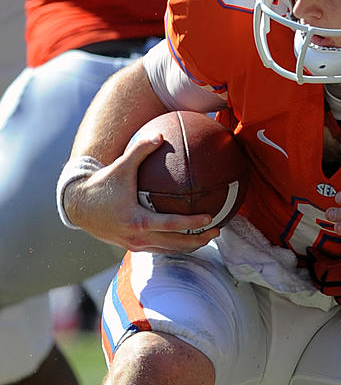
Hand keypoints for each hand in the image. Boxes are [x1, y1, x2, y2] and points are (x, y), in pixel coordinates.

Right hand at [64, 134, 218, 252]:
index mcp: (137, 220)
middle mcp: (137, 237)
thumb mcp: (120, 167)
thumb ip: (140, 150)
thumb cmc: (102, 185)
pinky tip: (188, 236)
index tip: (210, 218)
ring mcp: (135, 245)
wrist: (78, 207)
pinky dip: (176, 245)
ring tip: (208, 236)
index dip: (192, 223)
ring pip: (169, 250)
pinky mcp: (132, 247)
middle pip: (175, 244)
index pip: (171, 225)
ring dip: (190, 245)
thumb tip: (159, 135)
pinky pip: (159, 248)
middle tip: (218, 230)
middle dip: (198, 239)